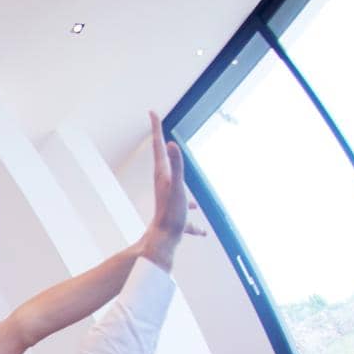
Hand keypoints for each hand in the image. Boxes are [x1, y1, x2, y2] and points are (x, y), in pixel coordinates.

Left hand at [137, 112, 206, 270]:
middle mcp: (164, 184)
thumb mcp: (177, 186)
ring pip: (176, 185)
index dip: (157, 128)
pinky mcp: (174, 215)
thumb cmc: (171, 213)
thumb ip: (176, 165)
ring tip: (191, 193)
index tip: (152, 112)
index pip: (160, 146)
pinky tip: (202, 233)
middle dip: (161, 144)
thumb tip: (170, 143)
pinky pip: (185, 214)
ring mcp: (168, 199)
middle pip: (164, 160)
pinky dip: (193, 221)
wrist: (163, 241)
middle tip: (158, 128)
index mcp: (163, 174)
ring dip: (181, 177)